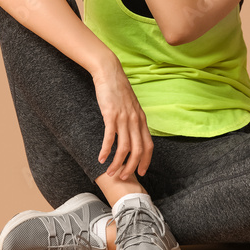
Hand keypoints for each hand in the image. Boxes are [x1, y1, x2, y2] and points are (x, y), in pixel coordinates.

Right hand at [92, 64, 153, 178]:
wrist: (109, 72)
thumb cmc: (118, 89)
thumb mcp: (130, 106)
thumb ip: (133, 120)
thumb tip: (131, 133)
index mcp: (141, 119)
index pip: (149, 146)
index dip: (145, 161)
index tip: (140, 172)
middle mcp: (135, 121)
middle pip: (138, 150)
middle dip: (131, 167)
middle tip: (123, 177)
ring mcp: (124, 118)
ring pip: (124, 148)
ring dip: (118, 163)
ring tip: (110, 172)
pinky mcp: (111, 115)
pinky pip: (110, 138)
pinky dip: (106, 150)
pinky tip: (100, 158)